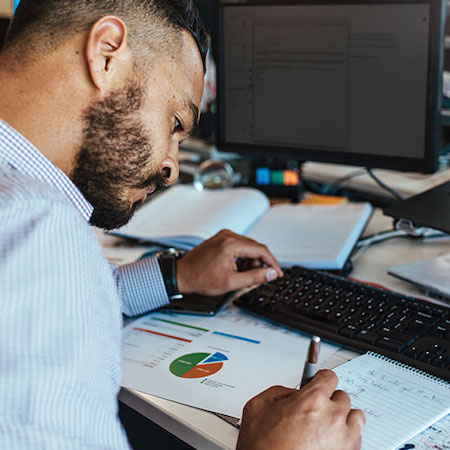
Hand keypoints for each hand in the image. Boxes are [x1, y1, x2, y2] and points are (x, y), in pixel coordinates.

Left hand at [176, 229, 282, 295]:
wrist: (181, 275)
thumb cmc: (200, 278)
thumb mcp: (231, 282)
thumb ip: (254, 277)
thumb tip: (271, 274)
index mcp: (231, 244)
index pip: (261, 250)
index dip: (272, 263)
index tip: (278, 273)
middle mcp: (228, 236)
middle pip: (255, 248)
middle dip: (260, 264)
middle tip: (260, 278)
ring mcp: (224, 236)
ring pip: (248, 248)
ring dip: (250, 262)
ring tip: (242, 276)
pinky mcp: (221, 239)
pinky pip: (239, 246)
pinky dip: (242, 258)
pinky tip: (236, 270)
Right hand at [237, 370, 364, 449]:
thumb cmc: (264, 447)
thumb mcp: (258, 406)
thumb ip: (280, 392)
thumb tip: (293, 394)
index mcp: (313, 400)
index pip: (329, 377)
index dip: (320, 379)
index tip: (317, 383)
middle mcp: (333, 417)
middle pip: (343, 397)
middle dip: (329, 400)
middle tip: (316, 409)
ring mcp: (344, 440)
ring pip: (355, 418)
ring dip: (343, 418)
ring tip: (328, 425)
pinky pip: (357, 440)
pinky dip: (346, 438)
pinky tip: (329, 441)